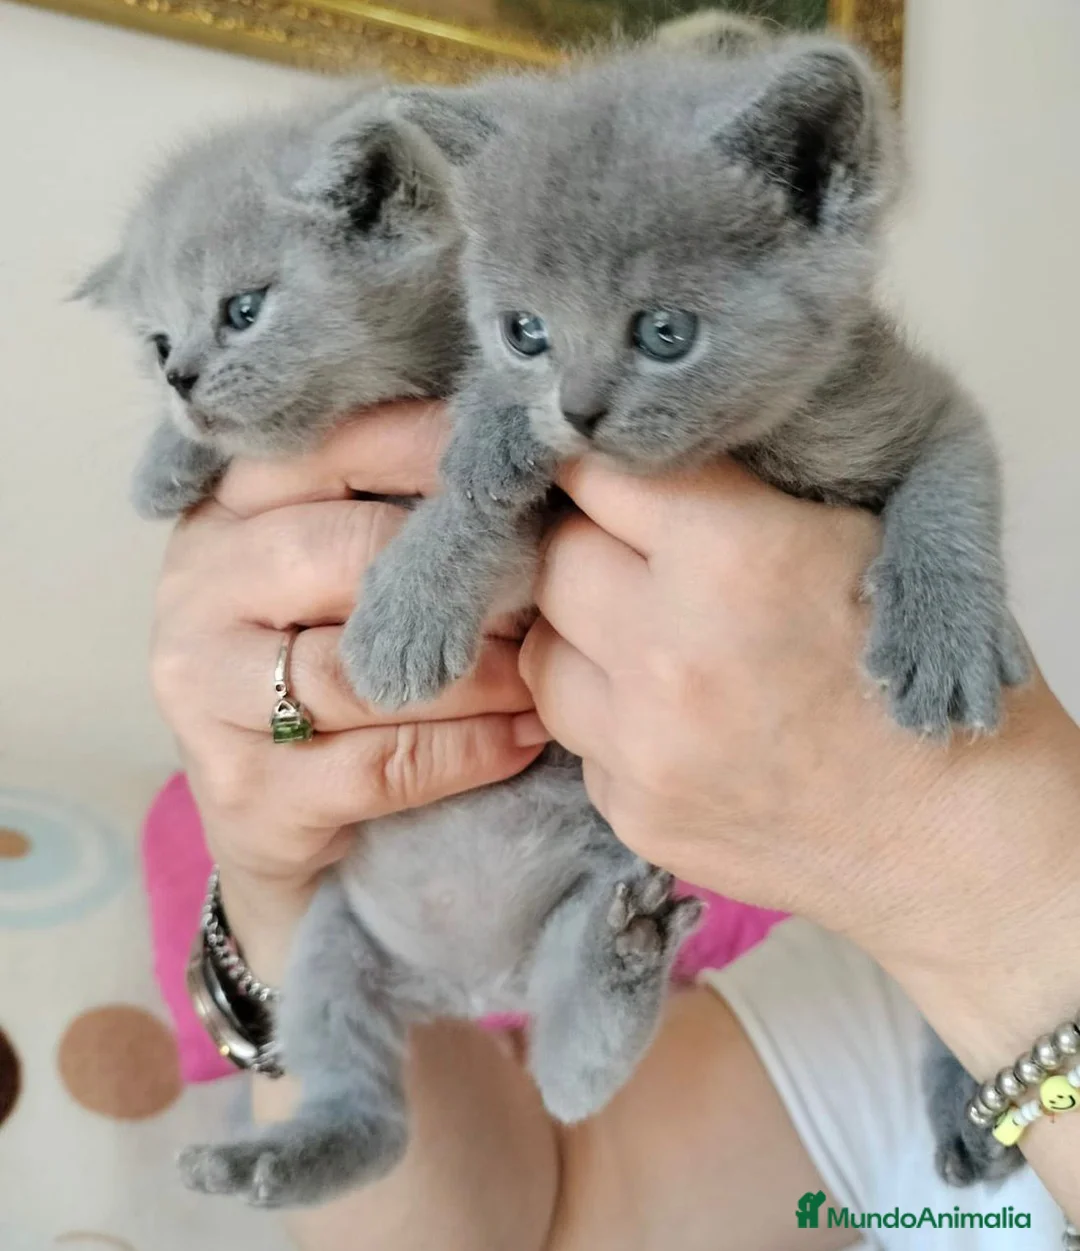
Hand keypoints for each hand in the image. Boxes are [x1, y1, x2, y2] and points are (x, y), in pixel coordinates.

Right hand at [151, 401, 547, 977]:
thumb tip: (518, 469)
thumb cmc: (325, 659)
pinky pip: (379, 763)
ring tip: (542, 676)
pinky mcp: (243, 787)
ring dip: (478, 675)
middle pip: (348, 554)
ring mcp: (205, 690)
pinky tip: (523, 739)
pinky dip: (468, 751)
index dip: (438, 455)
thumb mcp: (338, 571)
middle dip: (464, 578)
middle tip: (547, 594)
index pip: (333, 447)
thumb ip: (399, 512)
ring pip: (366, 670)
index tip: (523, 475)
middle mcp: (197, 586)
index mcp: (225, 508)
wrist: (265, 808)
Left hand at [520, 457, 1079, 991]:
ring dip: (576, 637)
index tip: (602, 475)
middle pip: (553, 563)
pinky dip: (606, 717)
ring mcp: (642, 745)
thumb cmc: (914, 670)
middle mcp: (668, 652)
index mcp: (735, 556)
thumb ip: (736, 495)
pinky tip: (670, 720)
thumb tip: (638, 462)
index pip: (598, 475)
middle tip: (625, 558)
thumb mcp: (855, 538)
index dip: (598, 467)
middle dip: (581, 548)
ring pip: (541, 654)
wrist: (954, 837)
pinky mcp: (631, 812)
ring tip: (642, 642)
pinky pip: (575, 735)